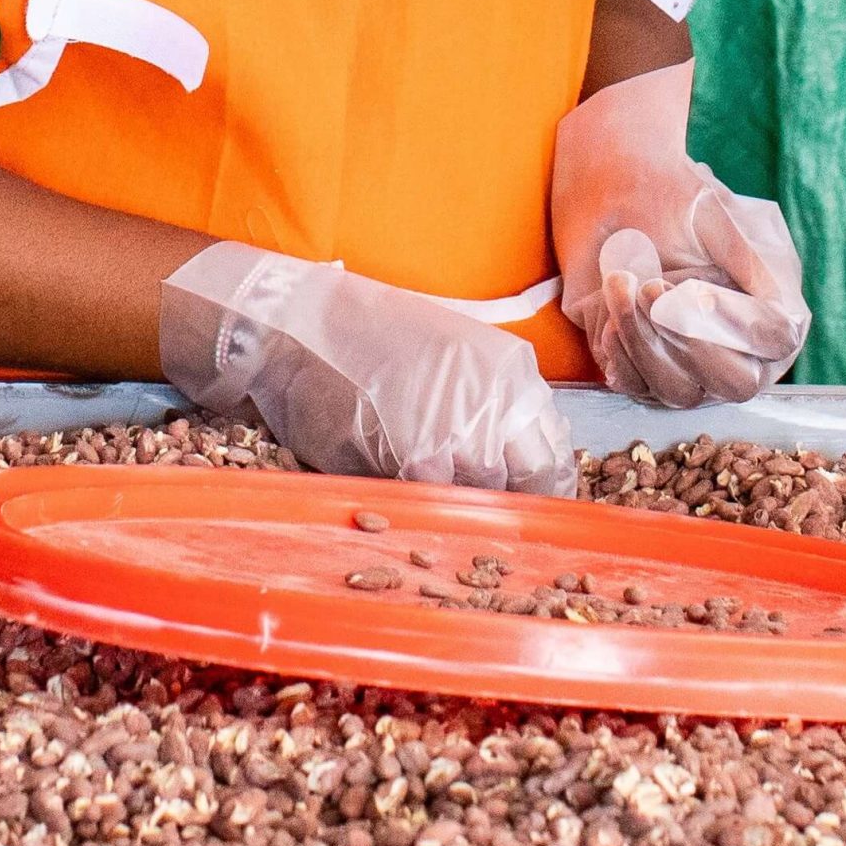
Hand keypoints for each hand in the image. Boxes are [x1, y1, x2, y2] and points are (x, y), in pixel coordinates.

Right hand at [160, 240, 575, 494]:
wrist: (292, 329)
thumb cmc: (361, 339)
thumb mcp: (446, 354)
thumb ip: (487, 401)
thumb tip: (509, 459)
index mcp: (510, 372)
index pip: (553, 455)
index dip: (537, 488)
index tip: (521, 503)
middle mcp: (497, 402)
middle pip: (529, 483)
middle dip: (507, 504)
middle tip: (480, 517)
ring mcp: (461, 433)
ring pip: (483, 499)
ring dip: (464, 510)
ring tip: (431, 503)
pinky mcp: (418, 461)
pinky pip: (438, 506)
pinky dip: (426, 512)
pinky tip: (402, 498)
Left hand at [552, 63, 808, 405]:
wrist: (612, 185)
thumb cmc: (672, 196)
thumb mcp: (716, 217)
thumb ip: (749, 264)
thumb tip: (782, 322)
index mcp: (771, 308)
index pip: (774, 337)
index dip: (736, 320)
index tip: (693, 287)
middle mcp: (736, 348)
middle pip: (735, 382)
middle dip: (691, 339)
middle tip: (651, 287)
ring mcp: (688, 364)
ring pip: (679, 391)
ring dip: (646, 342)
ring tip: (622, 282)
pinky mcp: (639, 364)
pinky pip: (632, 384)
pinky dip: (618, 352)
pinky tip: (608, 308)